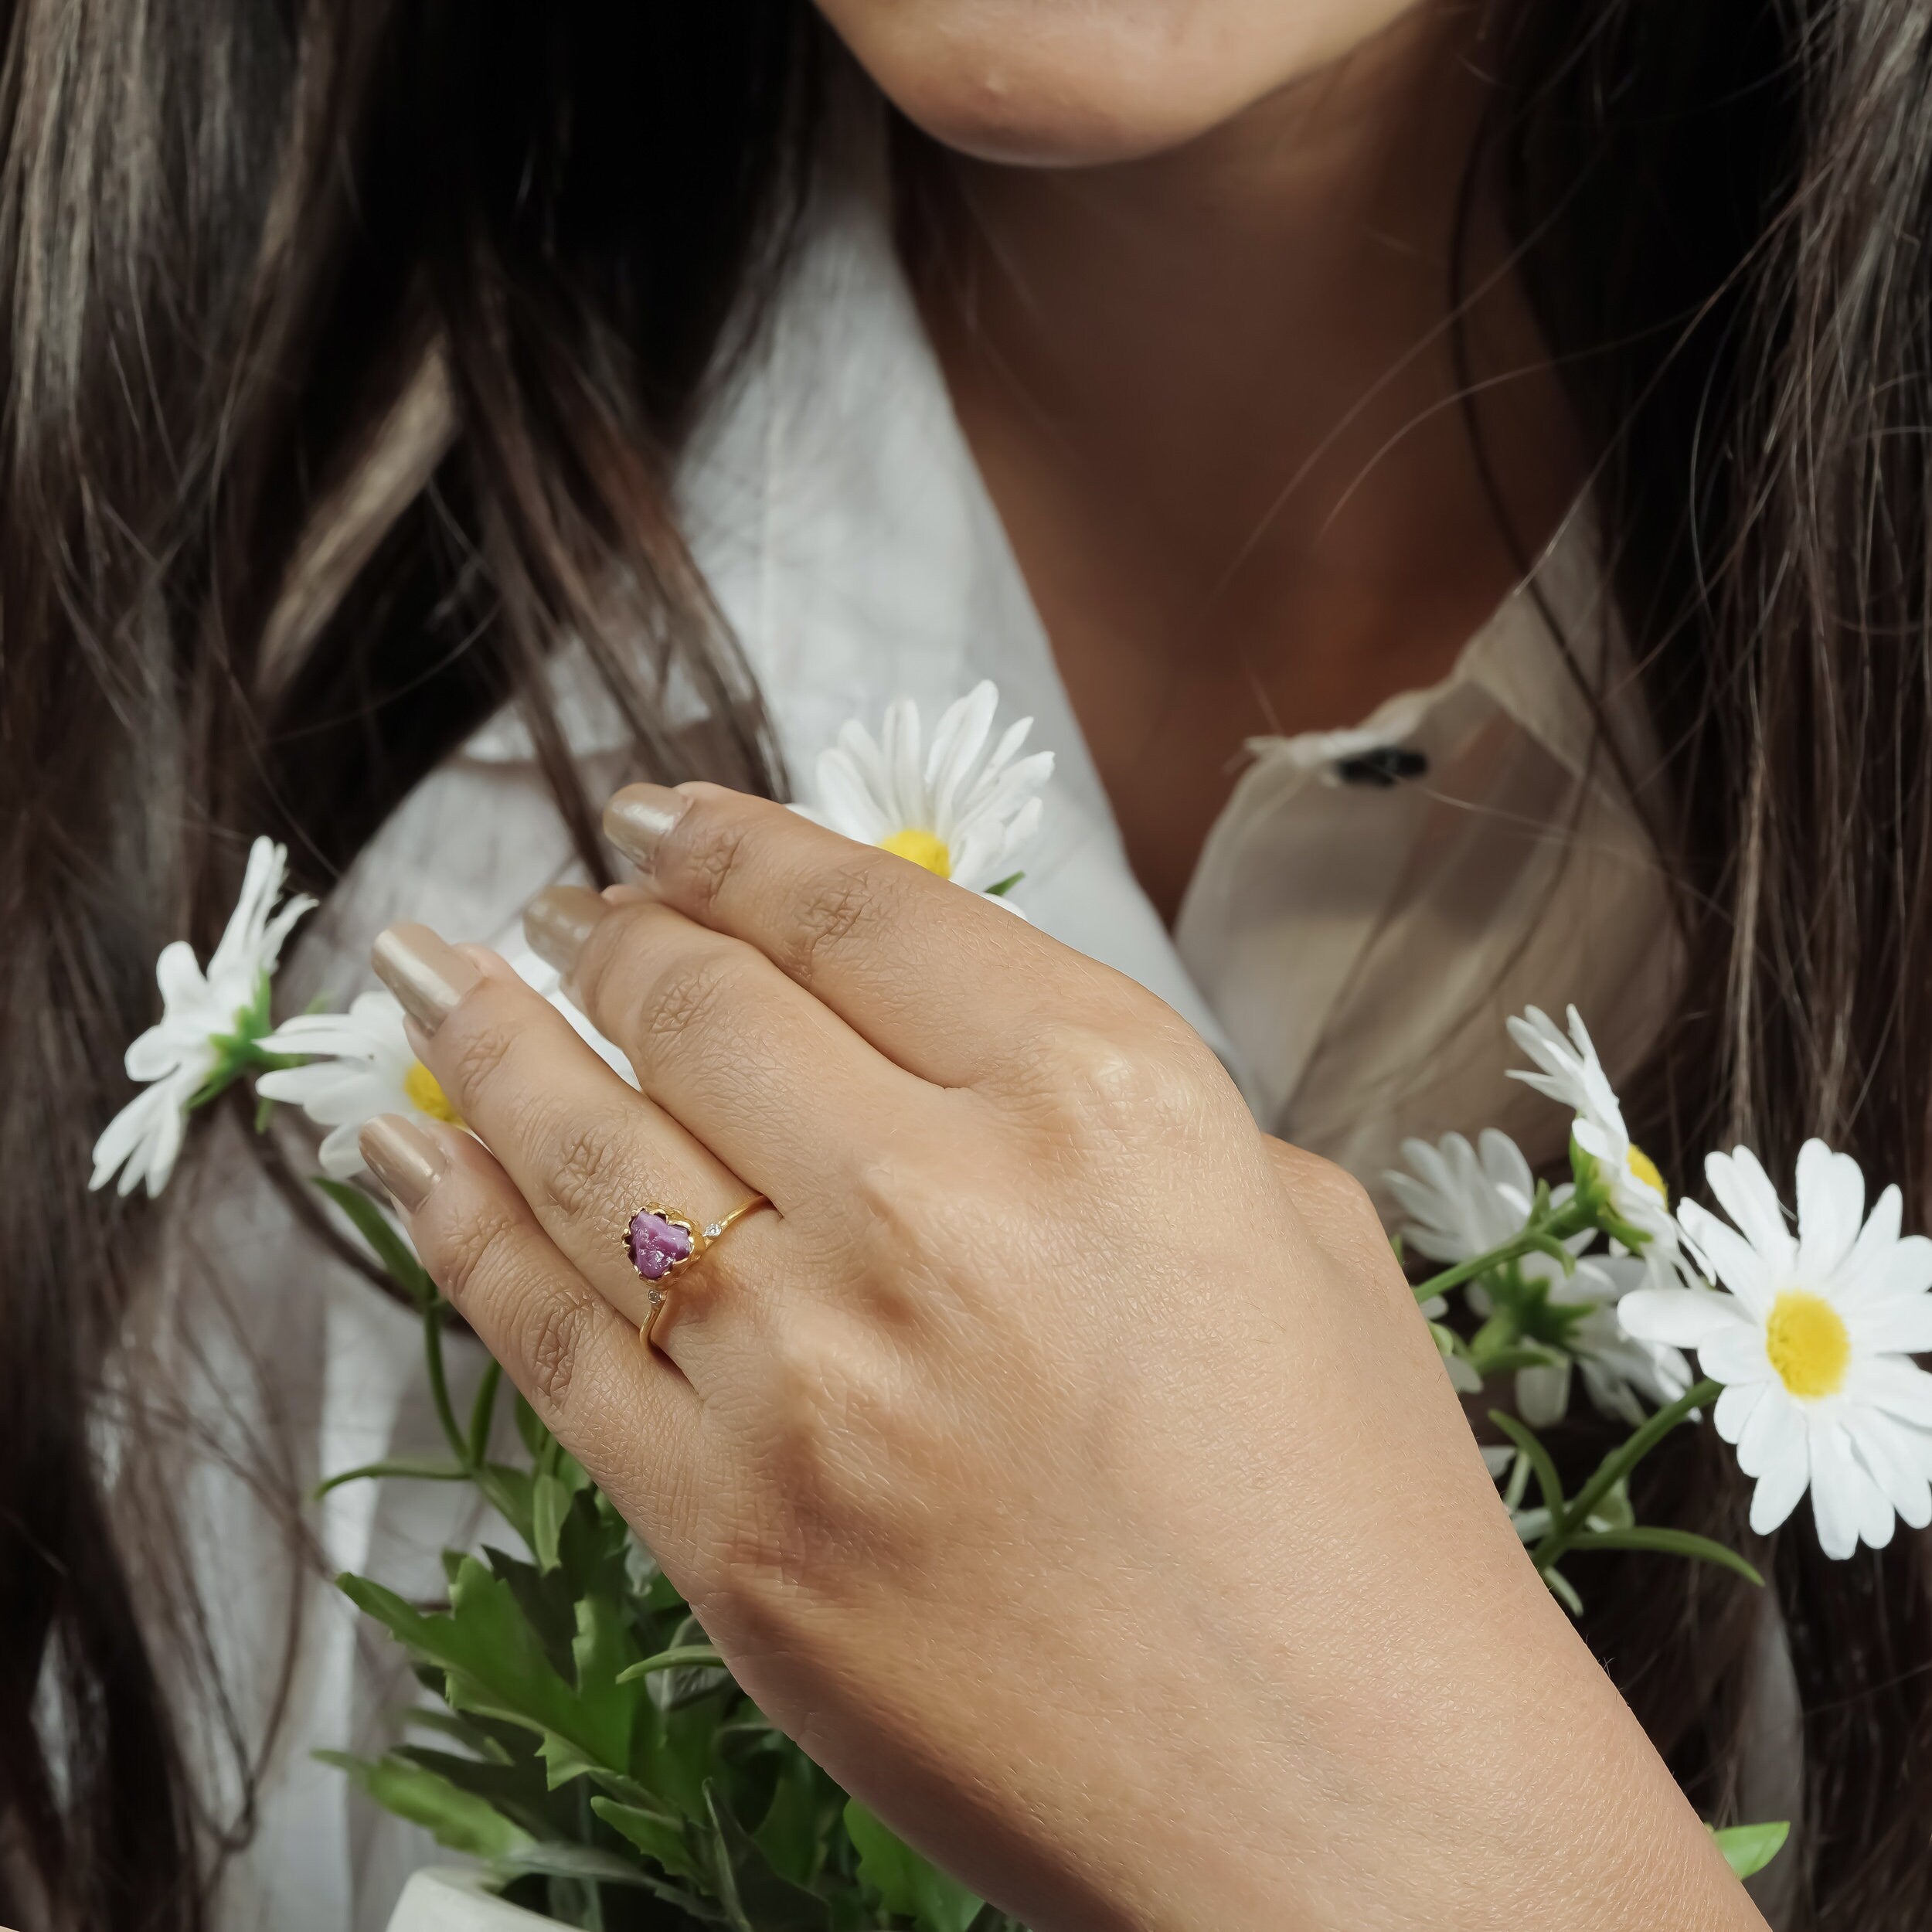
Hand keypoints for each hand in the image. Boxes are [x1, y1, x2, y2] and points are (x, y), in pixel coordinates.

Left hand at [364, 782, 1760, 1931]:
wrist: (1353, 1819)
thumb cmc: (1363, 1531)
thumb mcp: (1299, 1236)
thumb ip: (1119, 1116)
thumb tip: (958, 1061)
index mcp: (1108, 1103)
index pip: (858, 912)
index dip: (735, 843)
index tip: (661, 818)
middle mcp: (941, 1206)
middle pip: (700, 1006)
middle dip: (612, 932)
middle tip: (568, 907)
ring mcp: (812, 1372)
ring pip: (586, 1148)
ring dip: (491, 1040)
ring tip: (434, 977)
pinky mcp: (726, 1530)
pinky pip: (543, 1336)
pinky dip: (453, 1222)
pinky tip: (397, 1146)